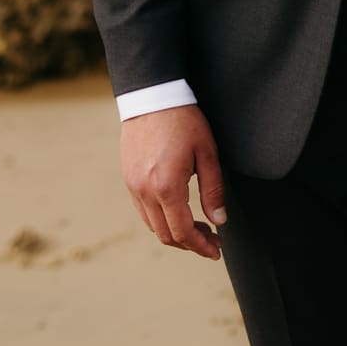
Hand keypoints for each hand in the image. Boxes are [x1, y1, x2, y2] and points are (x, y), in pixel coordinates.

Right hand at [121, 104, 227, 260]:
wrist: (152, 95)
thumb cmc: (183, 120)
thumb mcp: (207, 152)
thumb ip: (213, 190)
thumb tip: (218, 221)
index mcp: (167, 187)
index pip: (183, 232)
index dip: (200, 246)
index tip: (216, 250)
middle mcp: (145, 191)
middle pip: (166, 235)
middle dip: (190, 243)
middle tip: (211, 240)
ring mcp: (133, 186)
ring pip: (153, 226)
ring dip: (175, 233)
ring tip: (196, 227)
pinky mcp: (128, 178)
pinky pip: (143, 210)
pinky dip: (160, 219)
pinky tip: (176, 211)